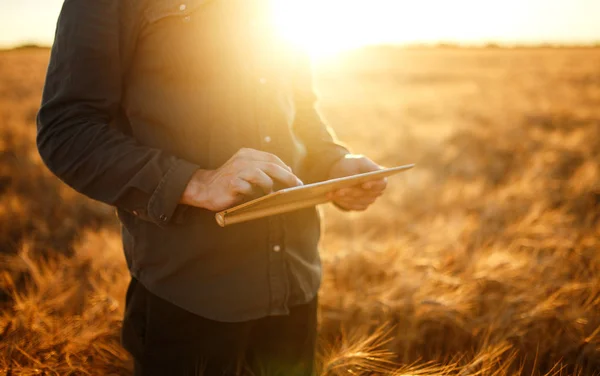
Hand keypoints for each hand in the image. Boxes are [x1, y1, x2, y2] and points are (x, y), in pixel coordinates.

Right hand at [181, 148, 302, 210]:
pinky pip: (248, 188)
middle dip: (287, 176)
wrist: (204, 188)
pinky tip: (253, 197)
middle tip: (296, 185)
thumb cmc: (229, 181)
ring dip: (269, 185)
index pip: (272, 158)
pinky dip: (253, 193)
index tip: (296, 179)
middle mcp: (242, 159)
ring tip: (270, 193)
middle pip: (271, 165)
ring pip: (261, 175)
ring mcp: (236, 170)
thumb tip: (288, 172)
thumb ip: (263, 169)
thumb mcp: (246, 170)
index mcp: (247, 154)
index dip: (286, 169)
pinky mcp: (230, 183)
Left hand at [327, 154, 386, 210]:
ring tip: (331, 193)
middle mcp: (377, 191)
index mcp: (380, 177)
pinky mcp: (359, 205)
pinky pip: (351, 206)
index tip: (363, 184)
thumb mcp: (355, 162)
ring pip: (357, 201)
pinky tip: (331, 196)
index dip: (373, 185)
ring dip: (344, 197)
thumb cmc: (352, 164)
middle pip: (366, 194)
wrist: (343, 171)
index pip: (381, 183)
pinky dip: (341, 201)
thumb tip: (353, 183)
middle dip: (352, 192)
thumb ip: (357, 170)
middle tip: (339, 190)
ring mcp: (369, 199)